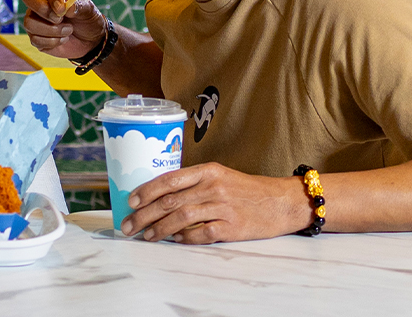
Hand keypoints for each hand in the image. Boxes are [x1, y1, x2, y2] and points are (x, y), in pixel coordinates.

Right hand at [21, 0, 106, 59]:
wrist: (89, 39)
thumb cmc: (87, 18)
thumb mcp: (89, 10)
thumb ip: (79, 6)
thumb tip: (67, 7)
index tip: (62, 9)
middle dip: (42, 9)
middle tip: (59, 19)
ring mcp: (35, 18)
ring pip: (29, 22)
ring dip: (52, 30)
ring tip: (69, 30)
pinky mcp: (35, 35)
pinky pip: (35, 39)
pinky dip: (52, 42)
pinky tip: (63, 39)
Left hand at [121, 163, 310, 243]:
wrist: (282, 201)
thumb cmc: (247, 190)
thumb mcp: (220, 177)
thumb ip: (194, 184)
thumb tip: (160, 197)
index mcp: (208, 171)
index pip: (170, 179)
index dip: (147, 191)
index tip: (131, 201)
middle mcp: (214, 186)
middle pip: (170, 201)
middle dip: (145, 214)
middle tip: (129, 225)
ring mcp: (223, 207)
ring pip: (181, 217)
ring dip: (160, 228)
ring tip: (146, 235)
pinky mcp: (233, 226)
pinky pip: (202, 234)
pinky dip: (185, 238)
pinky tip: (175, 241)